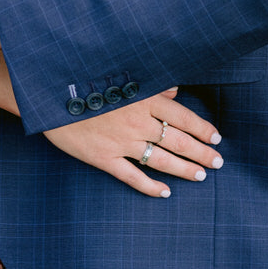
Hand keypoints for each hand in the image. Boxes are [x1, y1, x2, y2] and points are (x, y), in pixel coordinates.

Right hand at [42, 89, 222, 198]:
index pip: (182, 116)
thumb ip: (151, 84)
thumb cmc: (86, 80)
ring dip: (184, 170)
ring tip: (201, 176)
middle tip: (218, 162)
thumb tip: (176, 91)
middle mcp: (137, 122)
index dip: (202, 129)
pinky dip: (150, 186)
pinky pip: (132, 177)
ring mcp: (121, 143)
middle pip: (178, 141)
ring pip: (161, 160)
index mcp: (143, 99)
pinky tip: (164, 192)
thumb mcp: (121, 75)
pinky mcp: (104, 158)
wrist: (49, 94)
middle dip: (201, 153)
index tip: (217, 138)